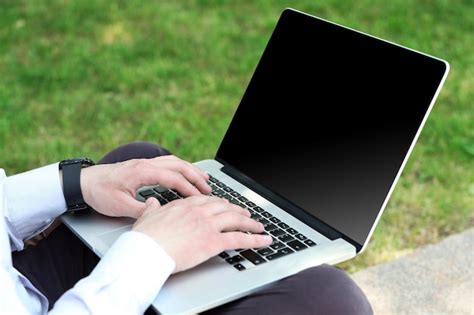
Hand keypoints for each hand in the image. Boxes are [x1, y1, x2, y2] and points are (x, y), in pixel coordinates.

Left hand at [80, 155, 210, 217]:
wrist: (83, 182)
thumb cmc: (99, 193)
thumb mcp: (119, 206)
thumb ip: (141, 210)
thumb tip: (159, 213)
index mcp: (142, 172)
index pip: (173, 178)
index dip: (189, 188)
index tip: (201, 198)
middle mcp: (146, 163)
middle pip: (179, 166)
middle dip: (196, 177)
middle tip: (209, 188)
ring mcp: (144, 162)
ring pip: (175, 162)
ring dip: (191, 170)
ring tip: (205, 179)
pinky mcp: (142, 165)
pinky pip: (167, 162)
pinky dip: (181, 167)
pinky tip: (185, 173)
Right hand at [133, 196, 272, 272]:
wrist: (145, 251)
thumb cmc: (143, 238)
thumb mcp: (146, 217)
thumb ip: (153, 208)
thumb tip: (152, 202)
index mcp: (184, 205)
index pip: (206, 200)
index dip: (219, 202)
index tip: (224, 204)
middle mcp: (198, 212)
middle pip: (225, 207)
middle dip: (238, 210)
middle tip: (246, 212)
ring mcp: (207, 225)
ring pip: (235, 220)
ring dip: (250, 222)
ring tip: (259, 225)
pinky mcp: (213, 241)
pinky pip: (239, 239)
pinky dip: (254, 240)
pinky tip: (264, 241)